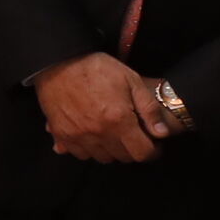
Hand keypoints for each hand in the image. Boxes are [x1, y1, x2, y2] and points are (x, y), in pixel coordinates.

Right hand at [34, 52, 165, 163]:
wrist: (59, 61)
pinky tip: (92, 135)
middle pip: (123, 157)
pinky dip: (89, 149)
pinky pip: (80, 154)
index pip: (142, 153)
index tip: (153, 145)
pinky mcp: (62, 134)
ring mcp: (78, 135)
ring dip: (111, 150)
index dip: (152, 151)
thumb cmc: (97, 68)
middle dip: (132, 149)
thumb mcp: (131, 80)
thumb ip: (149, 109)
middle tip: (132, 135)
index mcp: (119, 120)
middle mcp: (99, 132)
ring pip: (103, 158)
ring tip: (112, 134)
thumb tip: (161, 133)